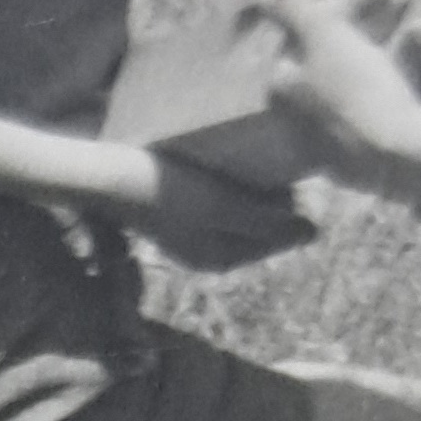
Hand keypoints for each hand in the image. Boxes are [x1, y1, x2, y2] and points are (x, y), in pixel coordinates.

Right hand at [131, 144, 310, 274]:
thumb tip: (312, 233)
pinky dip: (233, 187)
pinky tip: (234, 164)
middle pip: (258, 228)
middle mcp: (207, 251)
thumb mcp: (221, 206)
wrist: (109, 176)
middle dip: (275, 204)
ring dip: (256, 192)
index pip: (275, 240)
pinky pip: (220, 202)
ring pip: (240, 213)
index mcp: (220, 259)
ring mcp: (191, 231)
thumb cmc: (166, 191)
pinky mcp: (178, 209)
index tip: (302, 182)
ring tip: (266, 162)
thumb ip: (265, 221)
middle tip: (287, 168)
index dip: (293, 213)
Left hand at [246, 0, 420, 167]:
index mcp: (291, 97)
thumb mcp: (323, 39)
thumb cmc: (362, 94)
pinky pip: (413, 104)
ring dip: (408, 44)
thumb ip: (294, 11)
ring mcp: (359, 138)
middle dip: (378, 19)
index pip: (306, 37)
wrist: (415, 163)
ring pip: (381, 77)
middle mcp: (318, 120)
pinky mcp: (397, 150)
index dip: (341, 4)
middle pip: (345, 56)